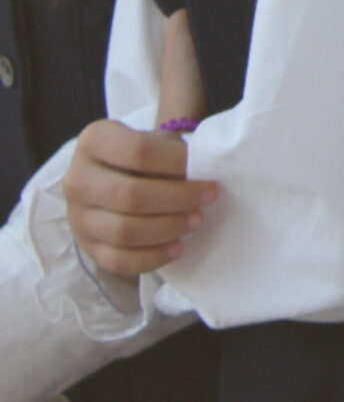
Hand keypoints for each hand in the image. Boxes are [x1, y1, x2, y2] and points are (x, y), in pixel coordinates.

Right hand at [63, 121, 216, 278]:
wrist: (117, 176)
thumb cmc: (146, 157)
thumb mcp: (158, 142)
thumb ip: (174, 154)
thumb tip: (202, 175)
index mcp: (93, 141)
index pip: (139, 152)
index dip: (177, 163)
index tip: (206, 171)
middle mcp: (77, 179)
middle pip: (130, 195)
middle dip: (178, 198)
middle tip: (209, 197)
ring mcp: (77, 217)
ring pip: (123, 232)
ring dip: (168, 228)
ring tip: (196, 220)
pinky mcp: (86, 247)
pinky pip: (118, 261)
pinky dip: (152, 258)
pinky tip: (178, 248)